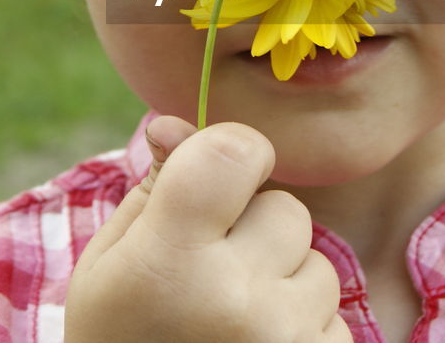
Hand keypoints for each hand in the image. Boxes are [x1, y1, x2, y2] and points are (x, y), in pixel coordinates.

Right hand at [64, 115, 351, 342]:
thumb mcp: (109, 270)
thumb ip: (153, 192)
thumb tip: (173, 123)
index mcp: (170, 262)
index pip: (236, 151)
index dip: (231, 153)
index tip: (217, 178)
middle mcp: (236, 300)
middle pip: (286, 210)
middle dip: (255, 230)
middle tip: (207, 280)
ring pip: (317, 264)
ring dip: (283, 283)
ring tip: (228, 327)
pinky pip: (335, 318)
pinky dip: (303, 330)